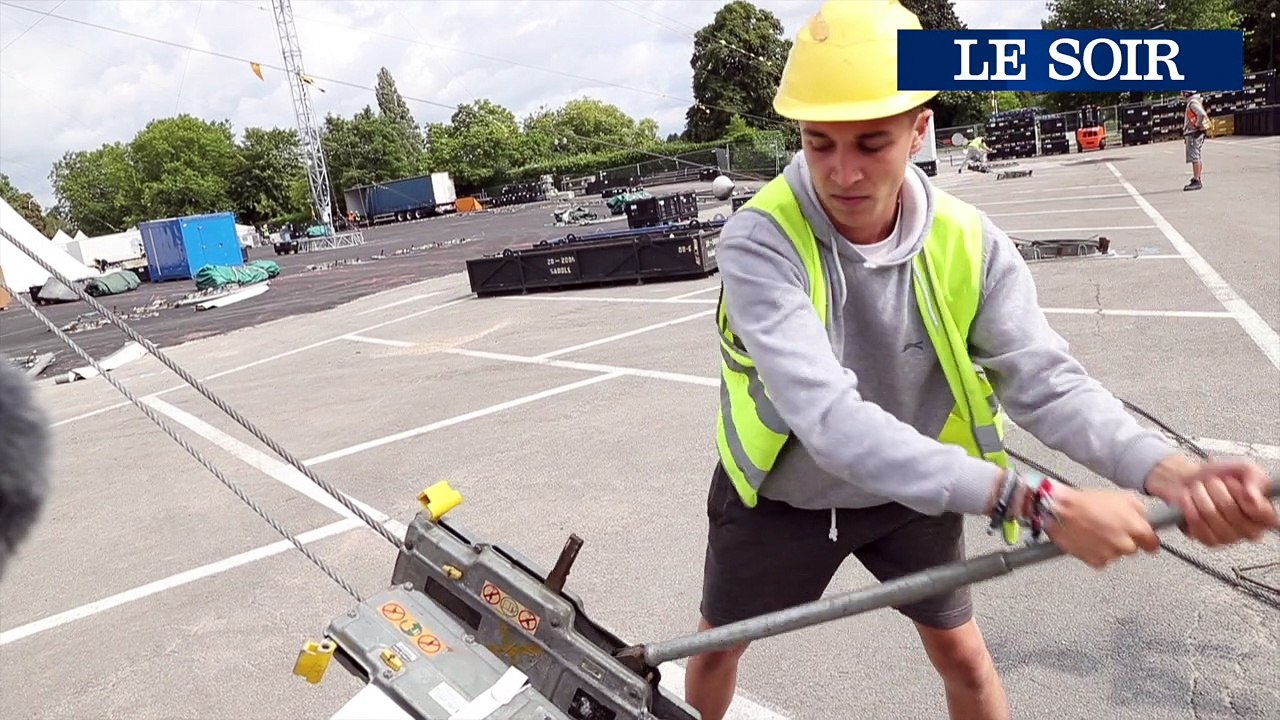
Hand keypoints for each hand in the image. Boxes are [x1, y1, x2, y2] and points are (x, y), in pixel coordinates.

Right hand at [1044, 485, 1159, 569]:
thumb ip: (1139, 511)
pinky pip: (1101, 560)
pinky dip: (1096, 552)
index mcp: (1136, 528)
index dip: (1147, 540)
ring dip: (1109, 546)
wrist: (1061, 509)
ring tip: (1096, 531)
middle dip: (1124, 540)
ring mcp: (1110, 554)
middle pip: (1132, 549)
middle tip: (1111, 528)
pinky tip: (1089, 539)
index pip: (1152, 544)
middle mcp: (1125, 544)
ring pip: (1116, 554)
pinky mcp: (1094, 561)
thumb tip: (1145, 518)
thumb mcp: (1122, 496)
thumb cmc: (1087, 501)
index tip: (1144, 539)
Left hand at [1145, 457, 1277, 546]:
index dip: (1244, 495)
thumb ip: (1255, 478)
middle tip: (1213, 482)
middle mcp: (1252, 530)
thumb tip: (1253, 497)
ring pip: (1211, 514)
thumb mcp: (1244, 469)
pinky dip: (1189, 506)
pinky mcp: (1210, 540)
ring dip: (1200, 494)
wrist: (1191, 481)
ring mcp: (1231, 538)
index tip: (1235, 483)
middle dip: (1216, 487)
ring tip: (1200, 488)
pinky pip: (1198, 524)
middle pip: (1230, 508)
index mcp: (1266, 514)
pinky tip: (1191, 499)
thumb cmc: (1221, 477)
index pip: (1265, 513)